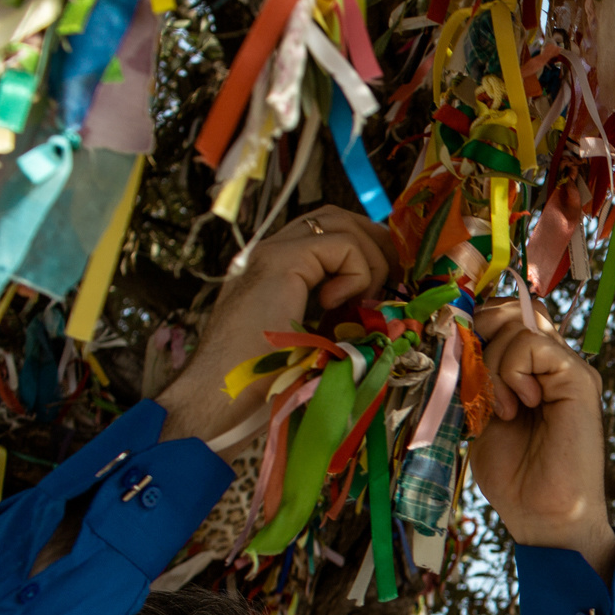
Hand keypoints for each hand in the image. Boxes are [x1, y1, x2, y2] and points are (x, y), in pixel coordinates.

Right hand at [162, 208, 401, 443]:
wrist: (220, 396)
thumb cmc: (268, 384)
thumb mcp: (322, 346)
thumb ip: (347, 321)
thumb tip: (392, 316)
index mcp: (282, 271)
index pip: (332, 234)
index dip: (368, 250)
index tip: (389, 285)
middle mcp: (274, 253)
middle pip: (337, 218)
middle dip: (376, 243)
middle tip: (394, 282)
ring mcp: (272, 252)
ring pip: (339, 222)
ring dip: (370, 258)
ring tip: (364, 301)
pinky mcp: (279, 260)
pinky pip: (340, 244)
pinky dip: (357, 272)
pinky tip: (338, 305)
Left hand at [466, 302, 614, 576]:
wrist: (543, 516)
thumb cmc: (514, 475)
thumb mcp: (480, 412)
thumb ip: (476, 373)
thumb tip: (454, 333)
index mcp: (533, 369)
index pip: (504, 314)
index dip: (475, 326)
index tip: (458, 363)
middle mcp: (555, 362)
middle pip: (512, 307)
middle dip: (480, 332)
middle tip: (475, 378)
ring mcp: (569, 368)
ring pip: (518, 321)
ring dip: (492, 362)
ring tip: (501, 407)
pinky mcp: (579, 379)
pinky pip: (532, 345)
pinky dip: (511, 373)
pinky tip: (517, 407)